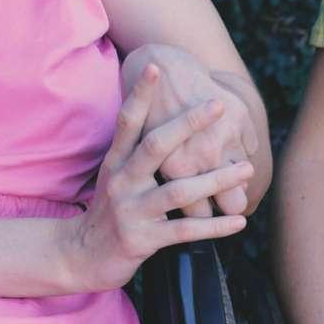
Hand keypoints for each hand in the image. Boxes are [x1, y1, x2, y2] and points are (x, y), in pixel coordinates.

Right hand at [65, 65, 252, 290]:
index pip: (128, 122)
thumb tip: (170, 128)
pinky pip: (185, 230)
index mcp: (116, 163)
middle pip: (155, 146)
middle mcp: (122, 181)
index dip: (140, 94)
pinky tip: (239, 222)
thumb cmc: (108, 213)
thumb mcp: (116, 178)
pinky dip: (215, 227)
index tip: (155, 67)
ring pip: (179, 190)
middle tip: (218, 105)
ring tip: (246, 169)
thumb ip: (138, 156)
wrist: (77, 257)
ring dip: (216, 180)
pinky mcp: (142, 239)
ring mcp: (131, 210)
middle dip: (188, 124)